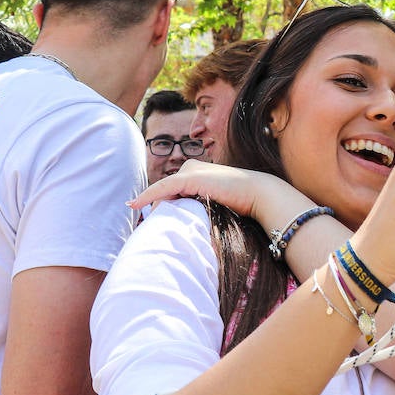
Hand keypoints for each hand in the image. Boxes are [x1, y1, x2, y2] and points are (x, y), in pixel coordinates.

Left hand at [128, 161, 303, 226]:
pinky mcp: (190, 178)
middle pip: (165, 190)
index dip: (157, 203)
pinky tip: (136, 206)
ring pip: (163, 190)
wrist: (258, 194)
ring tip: (147, 224)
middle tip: (148, 227)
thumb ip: (200, 207)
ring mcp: (190, 171)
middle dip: (156, 208)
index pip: (171, 189)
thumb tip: (188, 224)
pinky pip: (163, 188)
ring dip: (154, 207)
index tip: (145, 217)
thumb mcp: (215, 204)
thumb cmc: (243, 203)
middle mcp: (190, 167)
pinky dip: (147, 197)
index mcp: (196, 172)